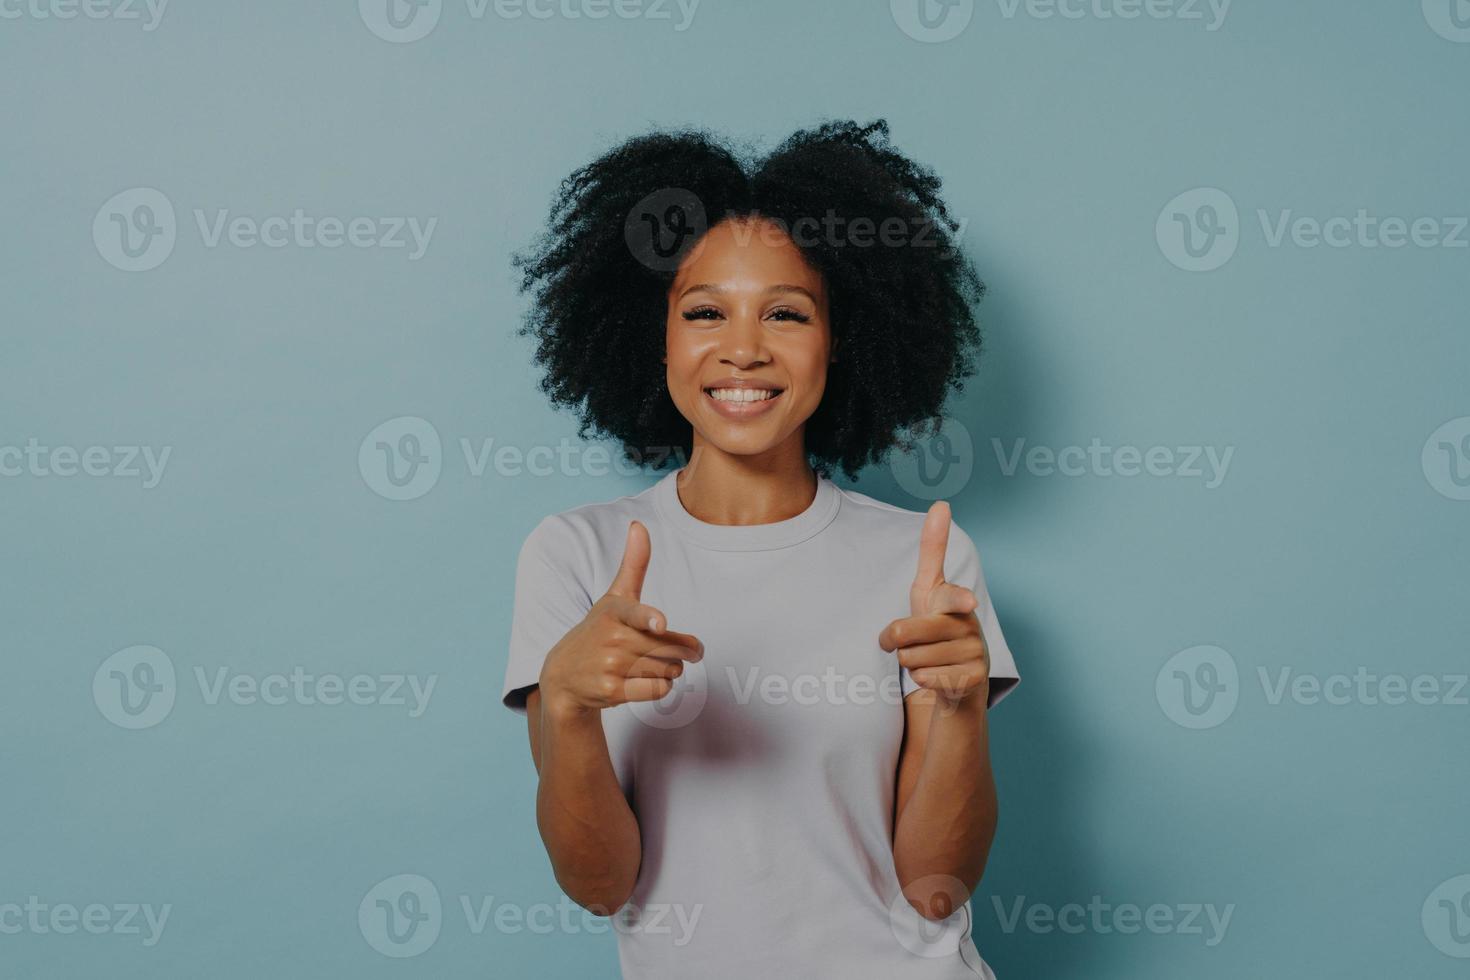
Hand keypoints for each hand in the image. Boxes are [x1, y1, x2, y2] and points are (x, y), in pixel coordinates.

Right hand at [538, 520, 702, 714]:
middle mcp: (612, 638)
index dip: (650, 618)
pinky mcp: (613, 691)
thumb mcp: (613, 597)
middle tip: (669, 648)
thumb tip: (638, 524)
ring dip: (671, 669)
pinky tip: (646, 680)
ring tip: (649, 664)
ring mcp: (611, 667)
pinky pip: (659, 690)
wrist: (564, 675)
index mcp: (614, 611)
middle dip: (680, 651)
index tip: (660, 624)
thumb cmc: (599, 630)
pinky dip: (662, 686)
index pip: (635, 613)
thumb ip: (633, 564)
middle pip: (670, 647)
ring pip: (669, 669)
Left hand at [878, 501, 989, 708]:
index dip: (958, 599)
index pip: (953, 597)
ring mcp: (975, 653)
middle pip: (905, 633)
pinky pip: (924, 679)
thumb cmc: (937, 623)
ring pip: (911, 659)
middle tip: (904, 641)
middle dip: (895, 640)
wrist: (959, 675)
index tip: (967, 601)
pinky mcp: (973, 680)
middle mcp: (969, 624)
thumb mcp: (929, 587)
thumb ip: (934, 549)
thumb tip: (942, 503)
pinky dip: (922, 679)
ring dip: (910, 661)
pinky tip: (937, 675)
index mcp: (956, 600)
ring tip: (928, 657)